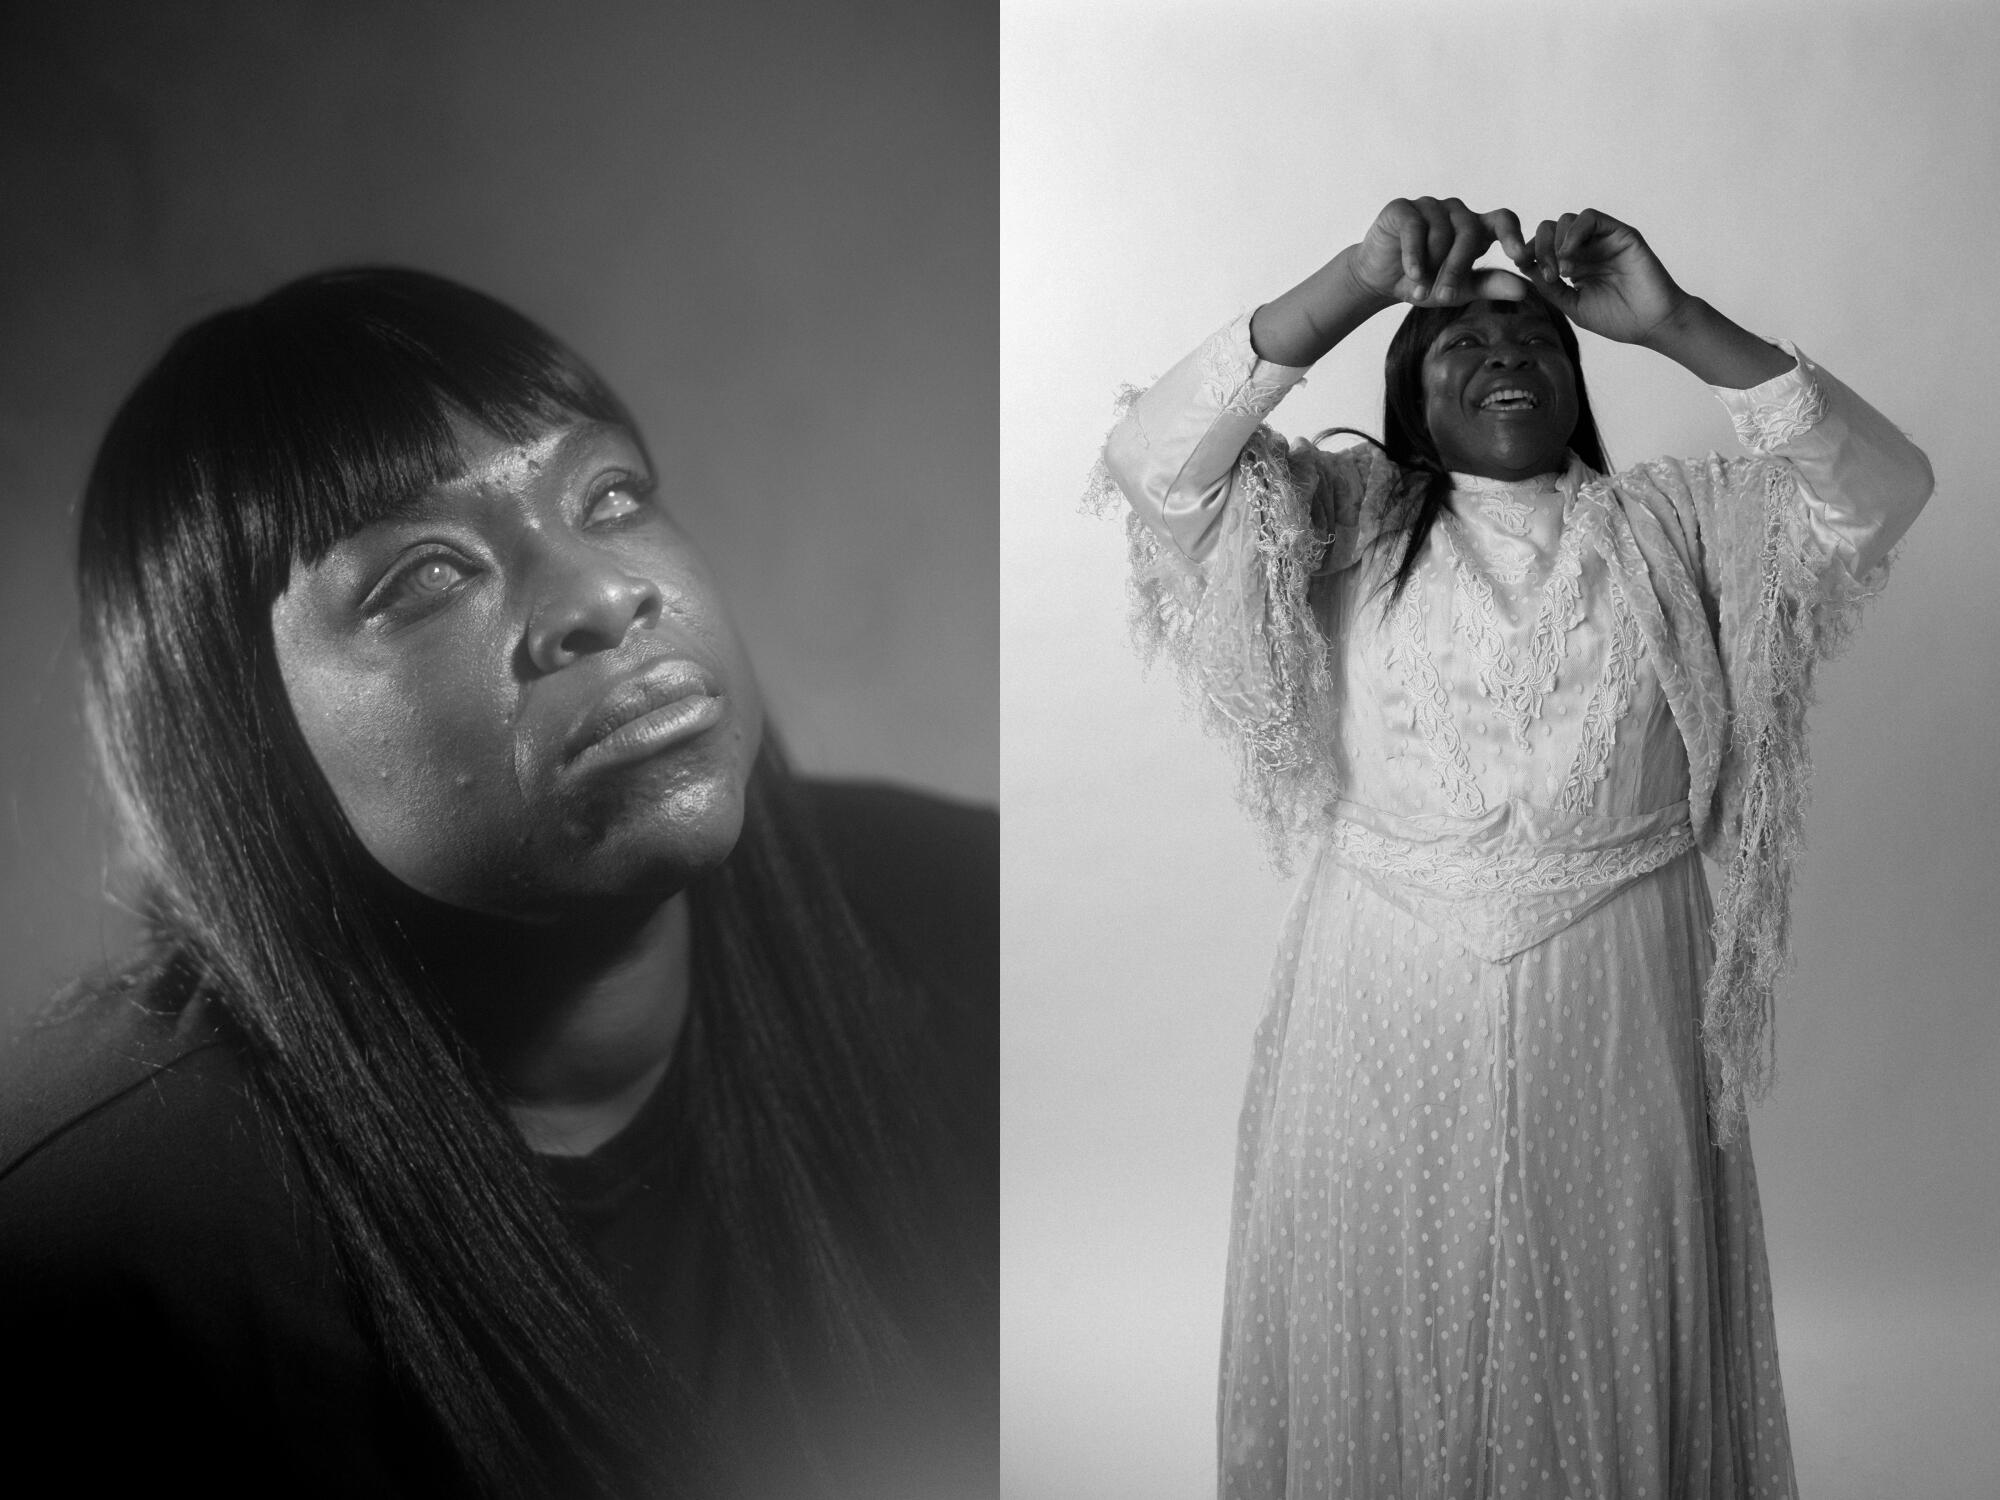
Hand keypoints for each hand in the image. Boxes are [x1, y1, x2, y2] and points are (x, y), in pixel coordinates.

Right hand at [1348, 196, 1533, 307]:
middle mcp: (1456, 212)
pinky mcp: (1404, 208)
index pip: (1504, 220)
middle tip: (1444, 297)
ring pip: (1442, 232)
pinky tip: (1411, 273)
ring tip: (1419, 291)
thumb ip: (1490, 285)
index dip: (1513, 234)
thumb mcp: (1459, 289)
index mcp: (1476, 228)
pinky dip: (1414, 255)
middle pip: (1469, 232)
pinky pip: (1415, 228)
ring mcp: (1430, 207)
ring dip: (1431, 266)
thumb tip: (1525, 290)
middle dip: (1457, 268)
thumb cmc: (1424, 282)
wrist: (1379, 281)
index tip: (1518, 257)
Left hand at [1525, 209, 1690, 344]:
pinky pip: (1590, 218)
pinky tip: (1569, 255)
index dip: (1528, 251)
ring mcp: (1603, 240)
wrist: (1652, 324)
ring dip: (1555, 242)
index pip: (1542, 245)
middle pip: (1549, 229)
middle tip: (1546, 274)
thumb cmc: (1617, 319)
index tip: (1520, 266)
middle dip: (1539, 248)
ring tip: (1561, 271)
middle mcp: (1586, 248)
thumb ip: (1549, 287)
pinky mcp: (1620, 233)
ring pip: (1567, 220)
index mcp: (1573, 264)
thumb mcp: (1572, 305)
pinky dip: (1573, 232)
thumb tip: (1523, 267)